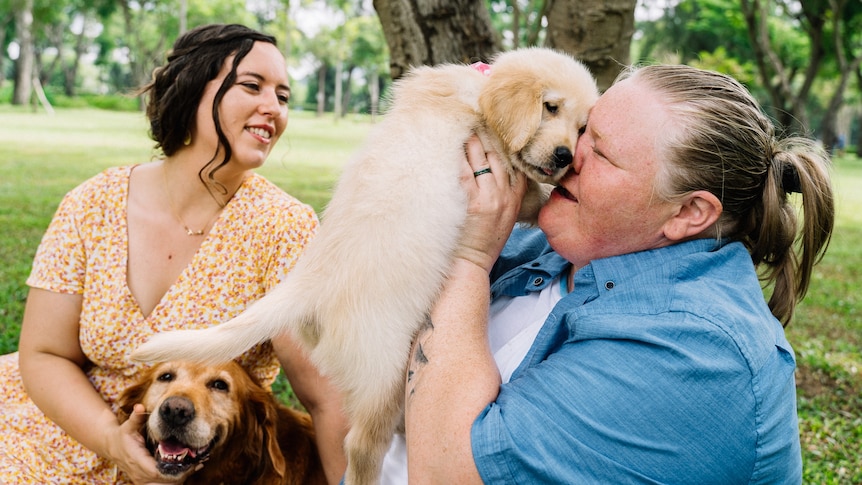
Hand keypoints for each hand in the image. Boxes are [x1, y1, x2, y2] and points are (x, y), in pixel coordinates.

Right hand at [108, 404, 199, 484]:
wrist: (112, 447)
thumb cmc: (123, 436)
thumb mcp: (128, 426)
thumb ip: (135, 418)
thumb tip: (139, 407)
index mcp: (137, 460)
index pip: (157, 471)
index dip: (174, 470)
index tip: (190, 462)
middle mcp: (139, 474)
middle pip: (164, 481)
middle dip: (182, 474)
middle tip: (198, 463)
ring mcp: (141, 480)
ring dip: (181, 478)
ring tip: (197, 466)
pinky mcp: (145, 482)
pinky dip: (176, 480)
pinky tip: (188, 471)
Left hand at [456, 135, 526, 272]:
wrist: (471, 263)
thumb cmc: (484, 241)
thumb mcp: (507, 217)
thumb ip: (508, 192)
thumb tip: (500, 166)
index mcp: (514, 196)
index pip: (511, 160)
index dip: (502, 140)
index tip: (494, 125)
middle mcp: (503, 195)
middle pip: (495, 155)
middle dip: (484, 135)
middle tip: (473, 117)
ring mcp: (486, 198)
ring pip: (479, 159)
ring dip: (469, 140)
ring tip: (460, 125)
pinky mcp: (469, 203)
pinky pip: (461, 172)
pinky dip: (456, 157)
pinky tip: (448, 144)